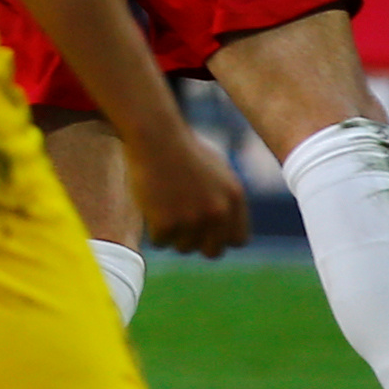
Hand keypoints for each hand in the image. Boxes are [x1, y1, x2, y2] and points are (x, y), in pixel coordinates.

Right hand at [126, 124, 251, 258]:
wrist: (154, 137)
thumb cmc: (182, 148)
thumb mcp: (217, 170)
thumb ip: (225, 198)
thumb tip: (226, 224)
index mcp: (234, 198)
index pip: (238, 240)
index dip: (220, 237)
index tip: (206, 232)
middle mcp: (218, 212)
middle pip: (212, 251)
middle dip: (197, 243)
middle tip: (181, 227)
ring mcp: (193, 219)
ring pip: (183, 247)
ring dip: (172, 233)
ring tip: (162, 205)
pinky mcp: (167, 223)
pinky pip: (160, 242)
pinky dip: (153, 228)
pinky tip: (150, 204)